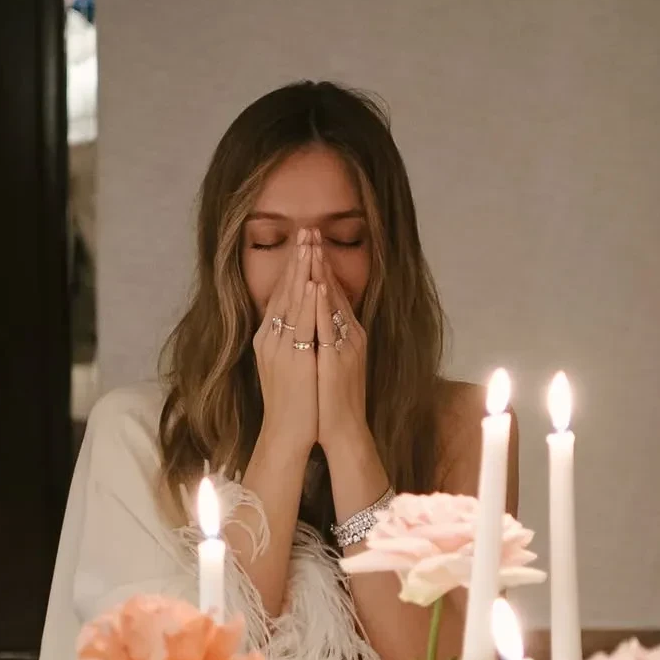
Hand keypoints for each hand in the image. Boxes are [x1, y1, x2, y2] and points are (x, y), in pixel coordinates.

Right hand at [252, 229, 317, 458]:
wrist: (286, 433)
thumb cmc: (292, 404)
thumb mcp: (285, 367)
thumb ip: (287, 343)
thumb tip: (296, 324)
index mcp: (266, 339)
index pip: (279, 295)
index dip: (291, 268)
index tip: (302, 244)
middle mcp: (268, 338)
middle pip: (283, 291)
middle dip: (296, 260)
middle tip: (307, 230)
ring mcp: (279, 348)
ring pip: (291, 301)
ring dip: (302, 271)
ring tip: (310, 243)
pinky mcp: (293, 359)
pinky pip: (301, 324)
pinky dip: (307, 301)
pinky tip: (313, 281)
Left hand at [311, 233, 369, 457]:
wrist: (341, 428)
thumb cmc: (331, 399)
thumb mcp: (328, 361)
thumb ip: (325, 338)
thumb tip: (314, 320)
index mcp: (347, 334)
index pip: (331, 293)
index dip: (320, 267)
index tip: (309, 242)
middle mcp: (350, 334)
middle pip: (333, 290)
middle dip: (320, 260)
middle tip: (310, 231)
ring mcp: (346, 345)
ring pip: (332, 303)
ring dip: (321, 273)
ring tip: (312, 246)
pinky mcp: (339, 359)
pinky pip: (329, 326)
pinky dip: (323, 304)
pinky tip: (317, 285)